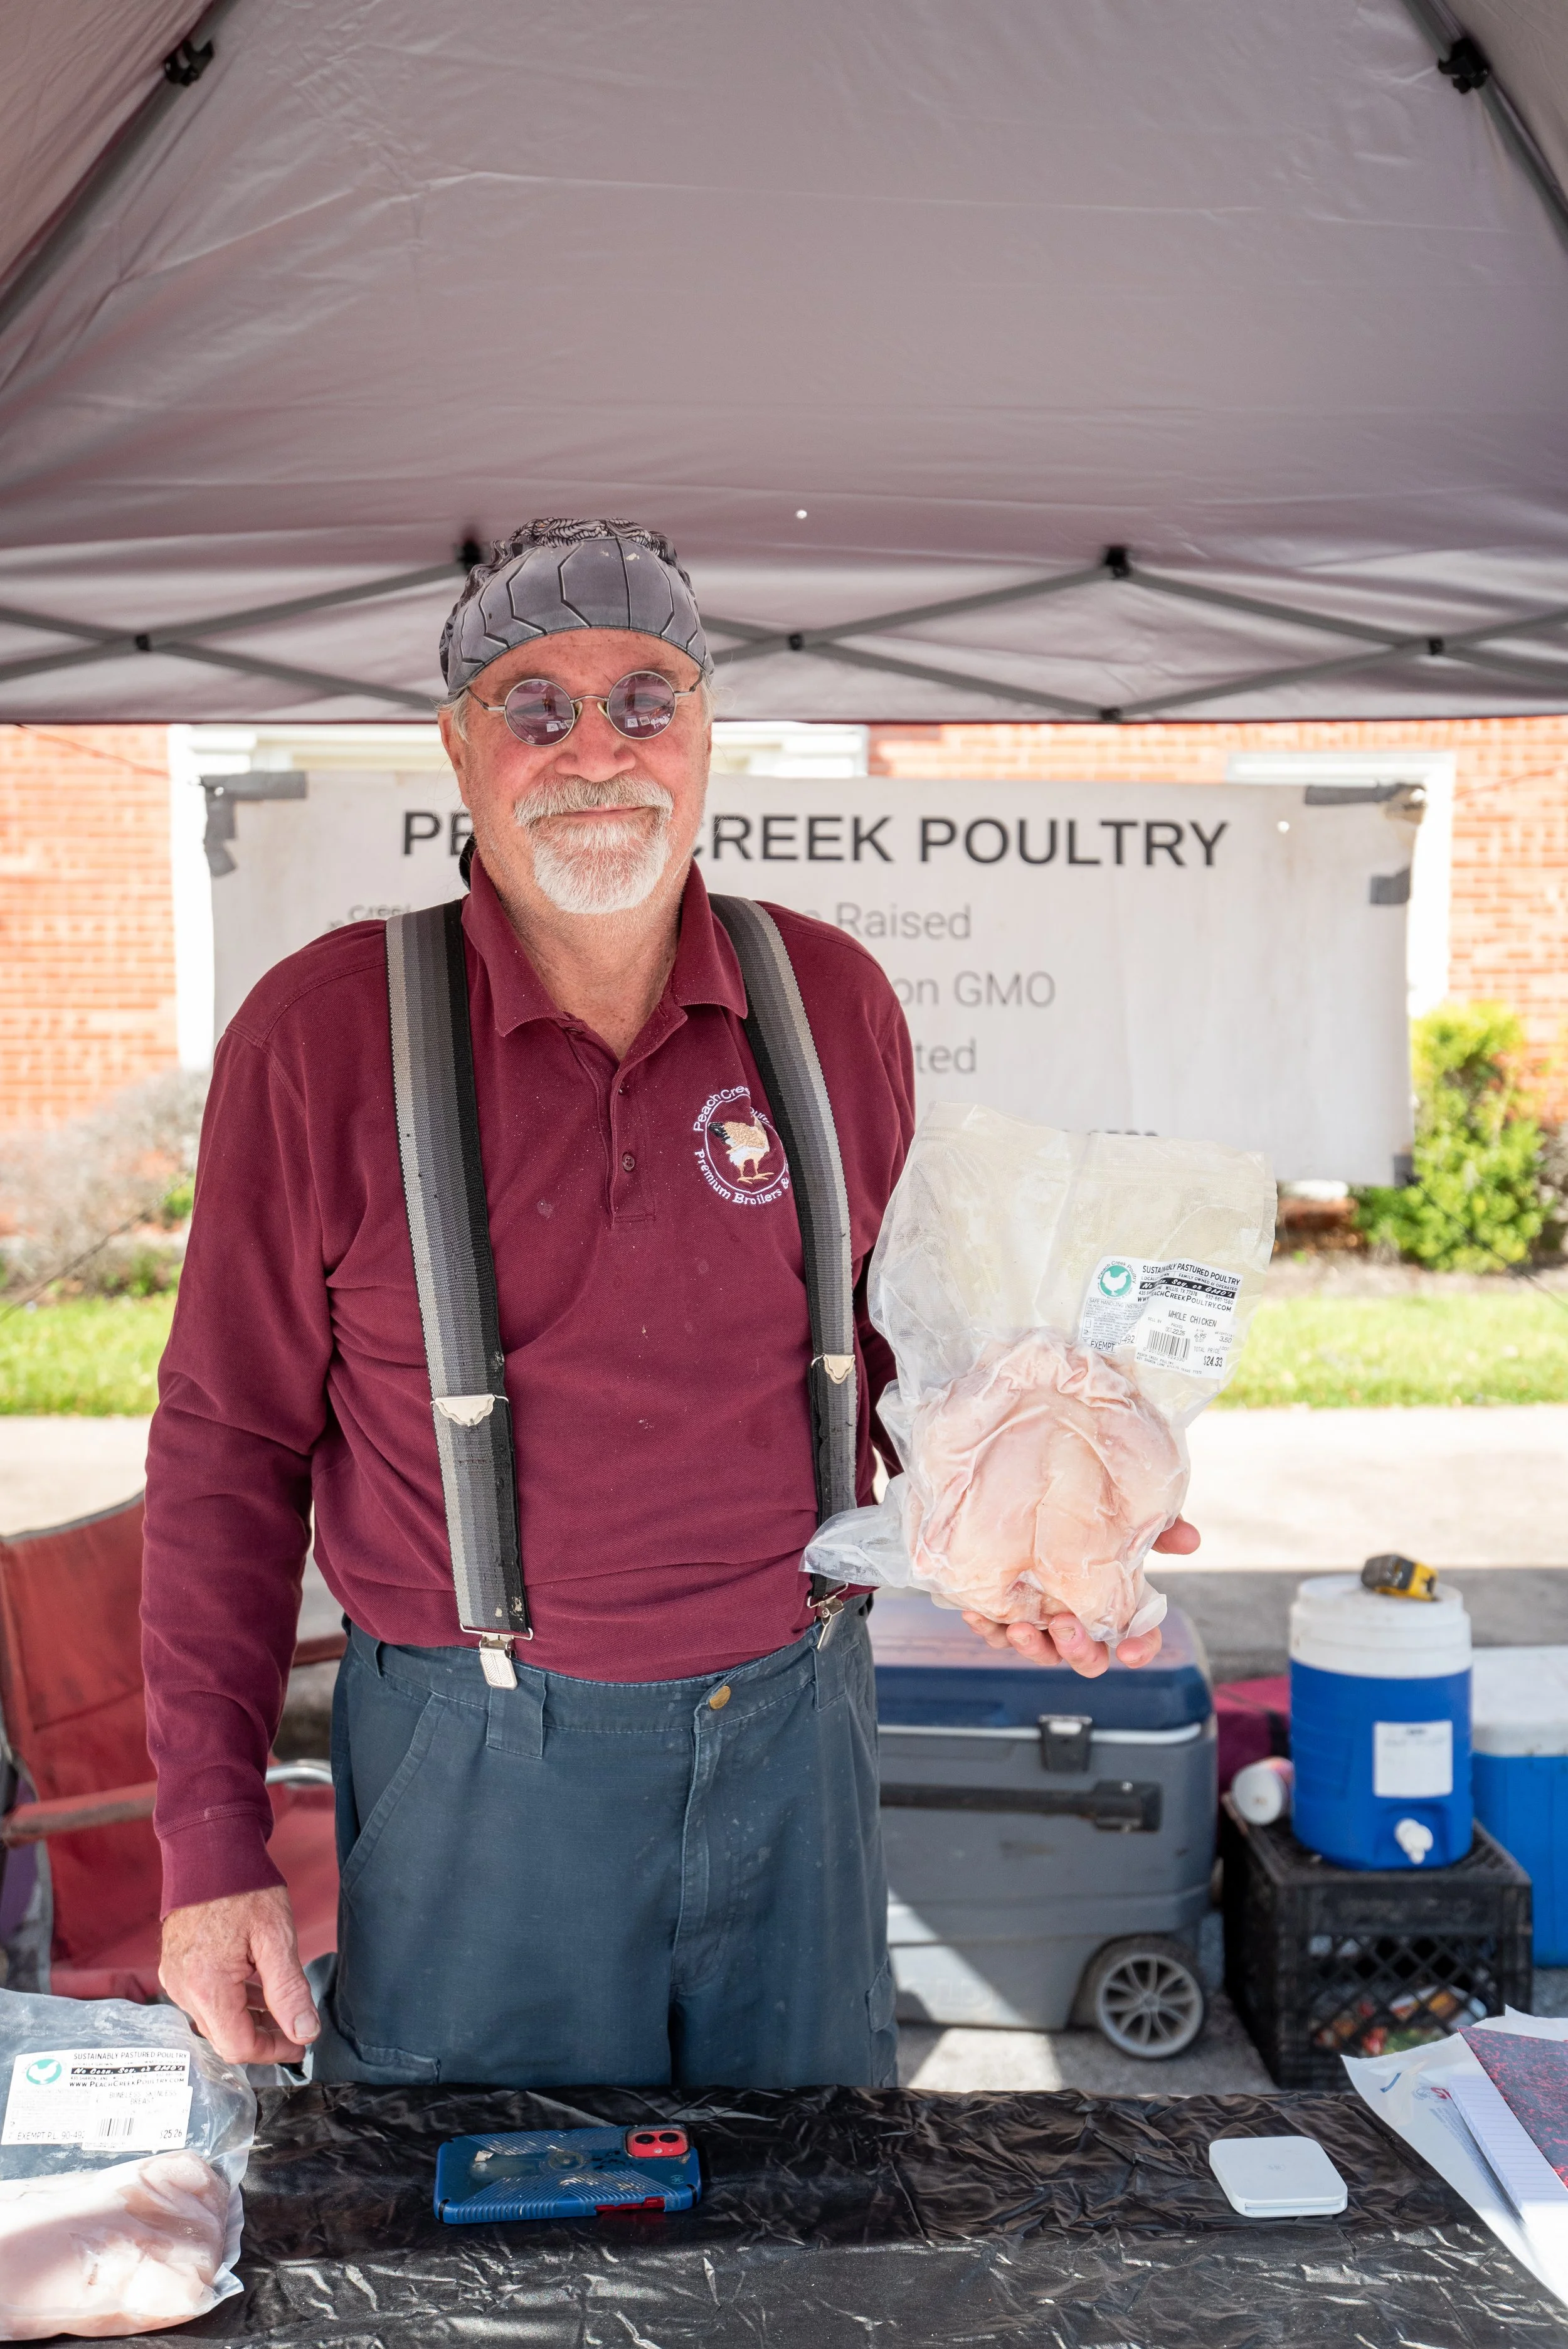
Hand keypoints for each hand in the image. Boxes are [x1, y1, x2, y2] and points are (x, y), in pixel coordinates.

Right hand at [159, 1886, 319, 2065]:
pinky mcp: (176, 1968)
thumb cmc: (244, 1888)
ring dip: (248, 2021)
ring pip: (214, 2020)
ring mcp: (175, 1978)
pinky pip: (203, 2000)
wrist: (209, 1850)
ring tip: (282, 2008)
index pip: (238, 2045)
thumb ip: (289, 1990)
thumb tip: (305, 2033)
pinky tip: (256, 1991)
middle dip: (263, 2038)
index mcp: (206, 1986)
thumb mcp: (276, 1937)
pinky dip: (231, 2003)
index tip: (301, 2044)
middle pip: (224, 2037)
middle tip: (297, 2028)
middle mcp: (182, 1989)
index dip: (273, 2051)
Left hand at [959, 1515, 1200, 1678]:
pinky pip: (997, 1631)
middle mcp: (1081, 1615)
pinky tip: (976, 1615)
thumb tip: (1191, 1540)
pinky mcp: (1006, 1607)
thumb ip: (1157, 1525)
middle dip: (1077, 1650)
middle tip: (1064, 1626)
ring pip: (1042, 1651)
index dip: (1140, 1648)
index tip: (1132, 1653)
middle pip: (1087, 1655)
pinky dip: (988, 1629)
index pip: (1139, 1634)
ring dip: (1031, 1647)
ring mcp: (1042, 1616)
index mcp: (1116, 1598)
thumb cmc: (1089, 1504)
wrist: (1032, 1480)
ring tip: (1019, 1628)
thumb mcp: (1123, 1510)